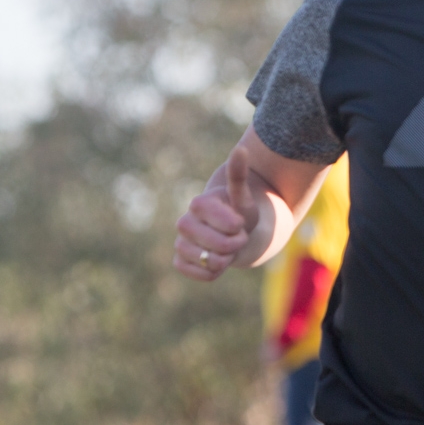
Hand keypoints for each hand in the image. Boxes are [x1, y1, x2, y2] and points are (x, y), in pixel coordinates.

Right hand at [173, 147, 262, 280]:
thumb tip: (241, 149)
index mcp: (198, 204)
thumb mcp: (243, 197)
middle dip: (236, 244)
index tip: (239, 222)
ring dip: (227, 259)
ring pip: (211, 262)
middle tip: (237, 237)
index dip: (238, 227)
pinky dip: (215, 272)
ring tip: (226, 248)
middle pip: (220, 246)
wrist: (233, 233)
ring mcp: (180, 243)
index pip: (226, 224)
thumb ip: (239, 175)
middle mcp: (183, 222)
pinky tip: (216, 260)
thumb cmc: (239, 212)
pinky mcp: (180, 261)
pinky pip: (201, 275)